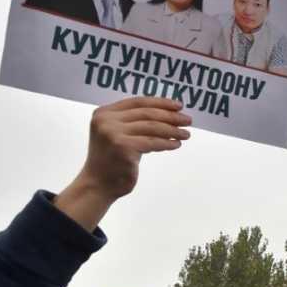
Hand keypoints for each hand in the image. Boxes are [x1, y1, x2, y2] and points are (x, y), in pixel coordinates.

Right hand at [54, 97, 190, 230]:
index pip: (138, 102)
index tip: (178, 106)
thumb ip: (133, 121)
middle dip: (170, 116)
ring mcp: (113, 134)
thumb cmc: (111, 159)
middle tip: (188, 120)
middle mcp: (106, 121)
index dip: (160, 102)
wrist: (98, 184)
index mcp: (104, 113)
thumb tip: (168, 114)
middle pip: (147, 113)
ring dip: (172, 130)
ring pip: (152, 127)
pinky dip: (167, 143)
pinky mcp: (123, 148)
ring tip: (186, 134)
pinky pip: (152, 142)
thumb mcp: (117, 133)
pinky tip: (176, 144)